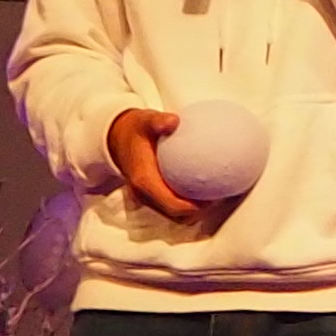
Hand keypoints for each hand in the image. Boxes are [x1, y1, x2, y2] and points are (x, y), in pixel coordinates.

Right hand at [105, 107, 211, 227]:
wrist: (116, 136)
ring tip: (214, 195)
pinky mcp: (150, 193)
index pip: (171, 205)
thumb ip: (158, 121)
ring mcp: (146, 196)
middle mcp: (143, 194)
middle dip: (197, 211)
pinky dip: (186, 201)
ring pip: (173, 213)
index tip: (213, 200)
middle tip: (219, 198)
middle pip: (175, 215)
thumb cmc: (135, 129)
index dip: (193, 208)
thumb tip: (174, 120)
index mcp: (144, 181)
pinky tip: (203, 186)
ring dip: (193, 209)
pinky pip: (171, 203)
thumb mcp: (145, 120)